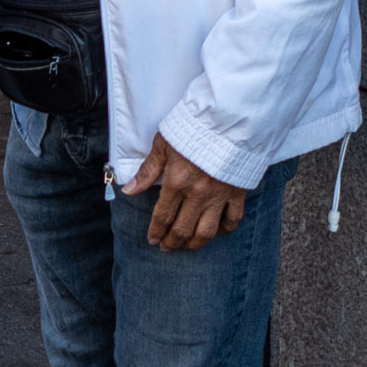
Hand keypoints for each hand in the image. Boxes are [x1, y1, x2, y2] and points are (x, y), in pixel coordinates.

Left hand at [128, 134, 246, 251]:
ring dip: (195, 243)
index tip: (152, 240)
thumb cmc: (193, 128)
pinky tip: (219, 232)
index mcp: (176, 182)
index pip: (163, 216)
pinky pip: (233, 218)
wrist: (228, 119)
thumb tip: (129, 189)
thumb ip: (148, 170)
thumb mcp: (164, 144)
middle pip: (183, 228)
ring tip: (188, 247)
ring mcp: (219, 195)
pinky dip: (226, 229)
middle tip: (167, 247)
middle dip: (172, 242)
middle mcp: (197, 194)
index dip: (156, 231)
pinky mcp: (237, 192)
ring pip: (206, 231)